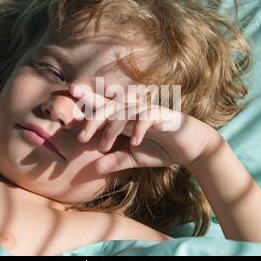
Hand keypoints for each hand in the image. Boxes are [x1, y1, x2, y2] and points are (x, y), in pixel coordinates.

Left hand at [69, 83, 217, 173]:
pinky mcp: (163, 115)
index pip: (104, 106)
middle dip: (93, 118)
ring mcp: (148, 111)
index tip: (70, 92)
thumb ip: (115, 160)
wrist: (190, 149)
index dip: (88, 98)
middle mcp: (134, 110)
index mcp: (125, 118)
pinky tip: (134, 142)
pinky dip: (139, 128)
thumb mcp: (134, 159)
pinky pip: (147, 117)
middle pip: (109, 107)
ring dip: (113, 128)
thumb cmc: (161, 149)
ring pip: (125, 111)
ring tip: (103, 145)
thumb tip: (94, 169)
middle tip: (81, 136)